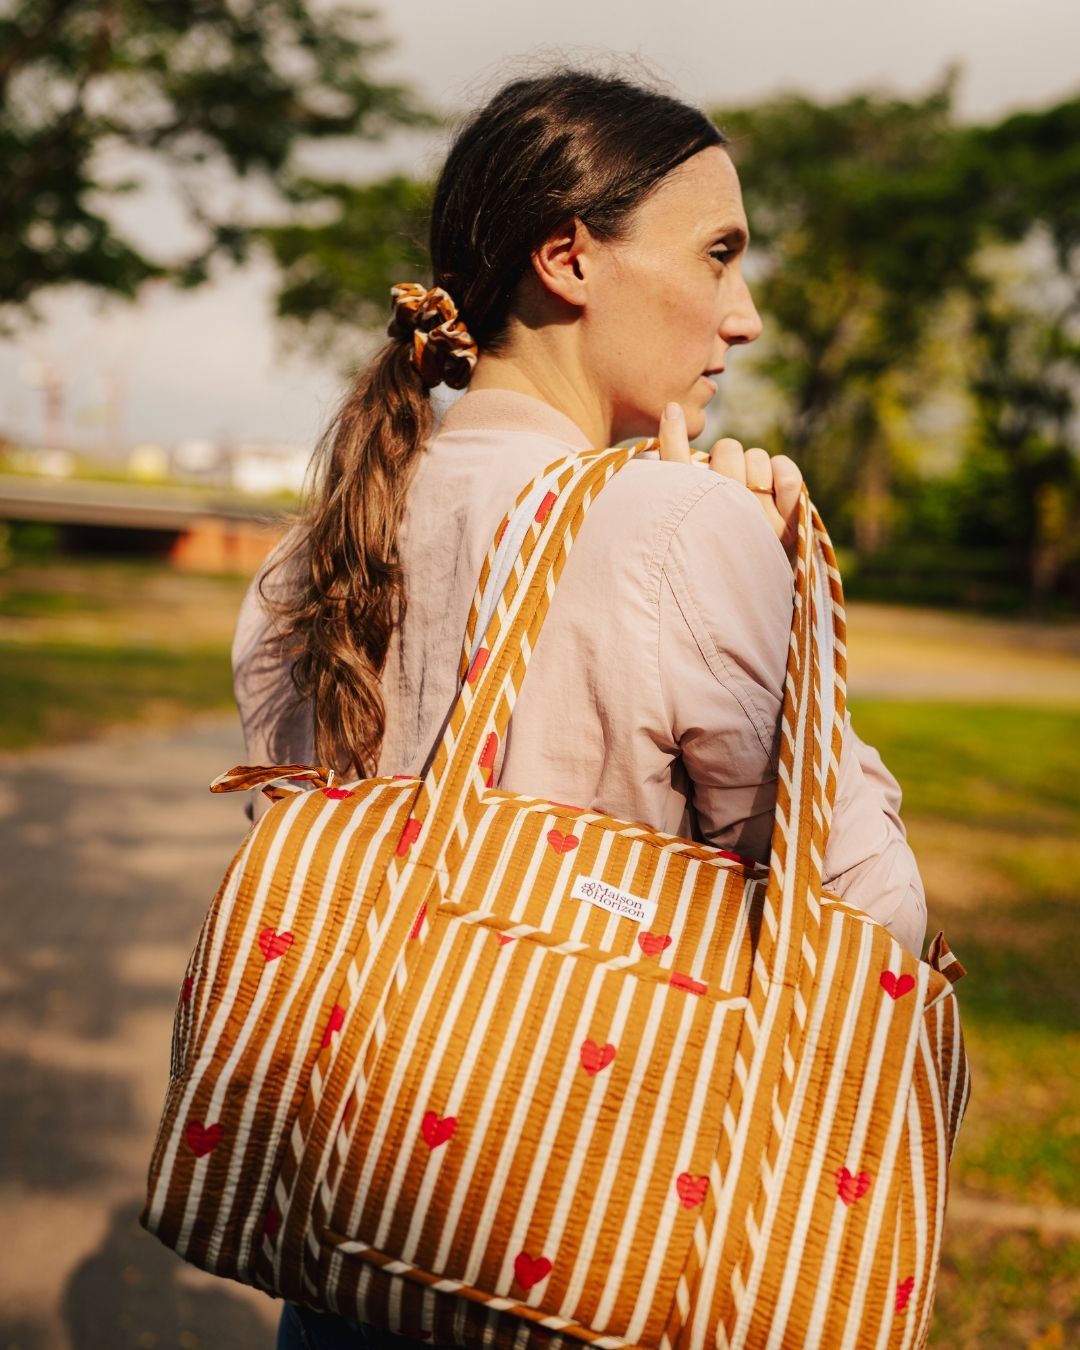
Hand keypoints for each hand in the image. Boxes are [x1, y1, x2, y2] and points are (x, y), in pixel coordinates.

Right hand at [657, 401, 801, 561]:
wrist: (743, 597)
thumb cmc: (711, 546)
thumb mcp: (686, 513)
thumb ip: (673, 460)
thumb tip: (672, 409)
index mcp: (692, 519)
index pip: (677, 464)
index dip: (672, 434)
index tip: (672, 412)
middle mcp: (725, 518)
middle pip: (728, 451)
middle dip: (727, 459)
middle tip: (726, 483)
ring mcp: (760, 523)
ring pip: (758, 460)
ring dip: (755, 467)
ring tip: (749, 489)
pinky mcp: (789, 525)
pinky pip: (787, 476)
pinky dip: (781, 469)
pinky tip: (772, 482)